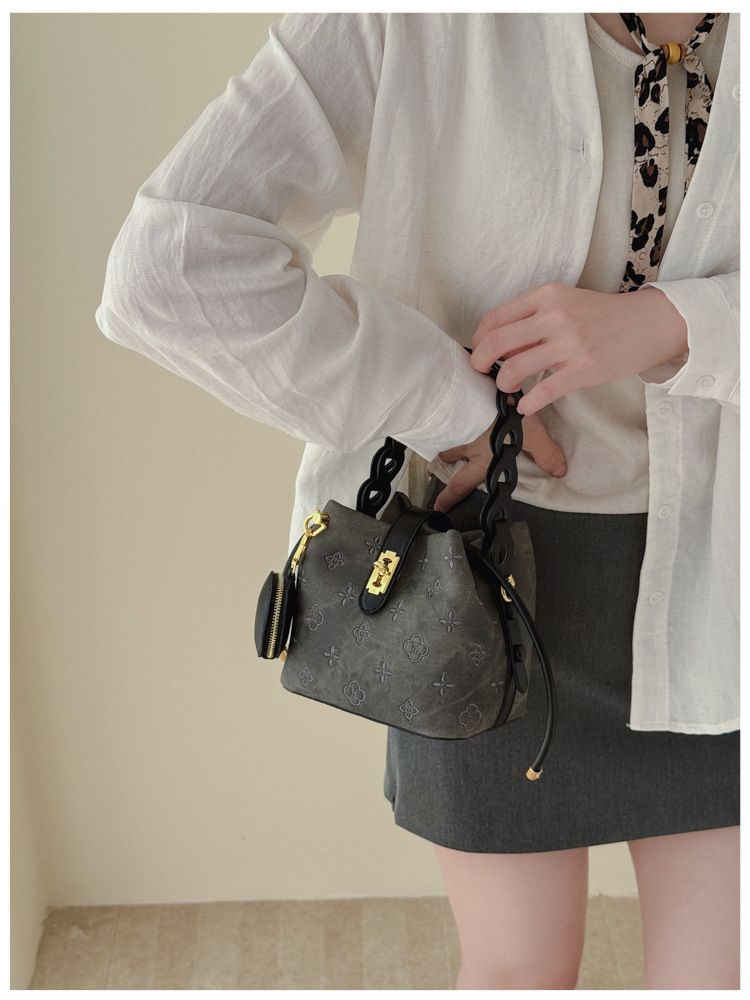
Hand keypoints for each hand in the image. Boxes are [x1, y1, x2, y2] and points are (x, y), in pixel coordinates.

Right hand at [433, 411, 565, 512]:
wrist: (477, 389)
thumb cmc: (500, 414)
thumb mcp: (531, 435)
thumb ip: (545, 453)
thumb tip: (558, 471)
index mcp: (482, 457)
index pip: (462, 484)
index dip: (450, 499)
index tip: (439, 507)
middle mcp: (463, 444)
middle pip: (447, 458)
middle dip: (443, 464)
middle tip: (437, 465)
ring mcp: (451, 424)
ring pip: (442, 434)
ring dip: (443, 435)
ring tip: (445, 432)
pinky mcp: (446, 404)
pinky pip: (439, 414)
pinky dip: (440, 413)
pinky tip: (444, 406)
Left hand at [470, 283, 688, 415]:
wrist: (649, 323)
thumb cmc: (603, 316)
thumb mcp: (566, 304)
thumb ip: (534, 321)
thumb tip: (502, 346)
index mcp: (547, 296)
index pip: (495, 318)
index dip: (478, 339)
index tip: (479, 352)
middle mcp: (555, 316)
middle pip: (496, 342)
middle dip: (480, 362)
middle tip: (481, 373)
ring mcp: (570, 343)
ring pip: (514, 368)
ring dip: (502, 384)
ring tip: (507, 388)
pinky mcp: (584, 369)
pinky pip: (542, 392)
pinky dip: (527, 404)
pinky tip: (526, 406)